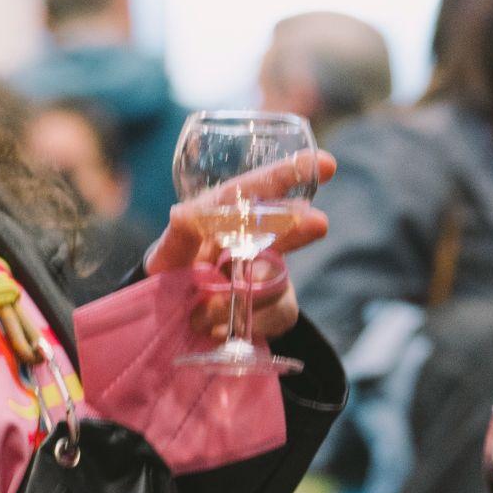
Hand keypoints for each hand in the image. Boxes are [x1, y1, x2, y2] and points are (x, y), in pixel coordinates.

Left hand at [144, 150, 334, 342]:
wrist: (177, 322)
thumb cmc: (173, 275)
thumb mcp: (167, 255)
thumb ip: (178, 236)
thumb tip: (182, 214)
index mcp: (228, 217)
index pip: (258, 190)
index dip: (289, 174)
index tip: (325, 163)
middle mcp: (255, 241)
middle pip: (288, 227)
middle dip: (301, 227)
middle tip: (318, 223)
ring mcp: (269, 275)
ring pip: (279, 279)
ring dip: (244, 297)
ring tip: (201, 314)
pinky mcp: (277, 310)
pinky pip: (280, 315)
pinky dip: (250, 323)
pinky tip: (218, 329)